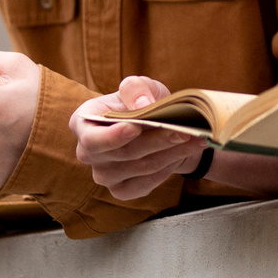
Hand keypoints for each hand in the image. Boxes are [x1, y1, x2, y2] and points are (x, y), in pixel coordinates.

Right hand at [72, 75, 207, 200]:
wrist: (156, 128)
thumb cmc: (141, 103)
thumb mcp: (140, 86)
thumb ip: (136, 89)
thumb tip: (142, 105)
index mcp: (82, 123)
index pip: (92, 138)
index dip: (112, 136)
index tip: (136, 127)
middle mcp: (87, 153)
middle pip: (123, 153)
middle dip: (156, 141)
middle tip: (184, 130)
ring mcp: (103, 175)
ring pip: (140, 167)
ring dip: (170, 153)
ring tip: (195, 139)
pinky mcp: (120, 191)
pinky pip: (146, 183)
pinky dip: (168, 169)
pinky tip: (183, 153)